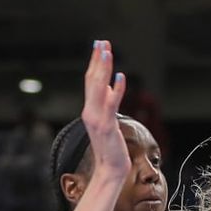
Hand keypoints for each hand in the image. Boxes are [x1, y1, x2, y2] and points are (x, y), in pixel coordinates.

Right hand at [83, 40, 128, 177]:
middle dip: (97, 60)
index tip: (99, 46)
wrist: (110, 168)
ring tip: (107, 51)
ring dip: (103, 68)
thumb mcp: (107, 121)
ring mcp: (97, 118)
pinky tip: (121, 76)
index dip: (95, 63)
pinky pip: (111, 103)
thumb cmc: (111, 147)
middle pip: (92, 80)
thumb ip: (107, 103)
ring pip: (99, 87)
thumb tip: (111, 85)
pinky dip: (117, 89)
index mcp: (89, 109)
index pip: (90, 81)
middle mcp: (90, 111)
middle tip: (102, 42)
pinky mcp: (107, 125)